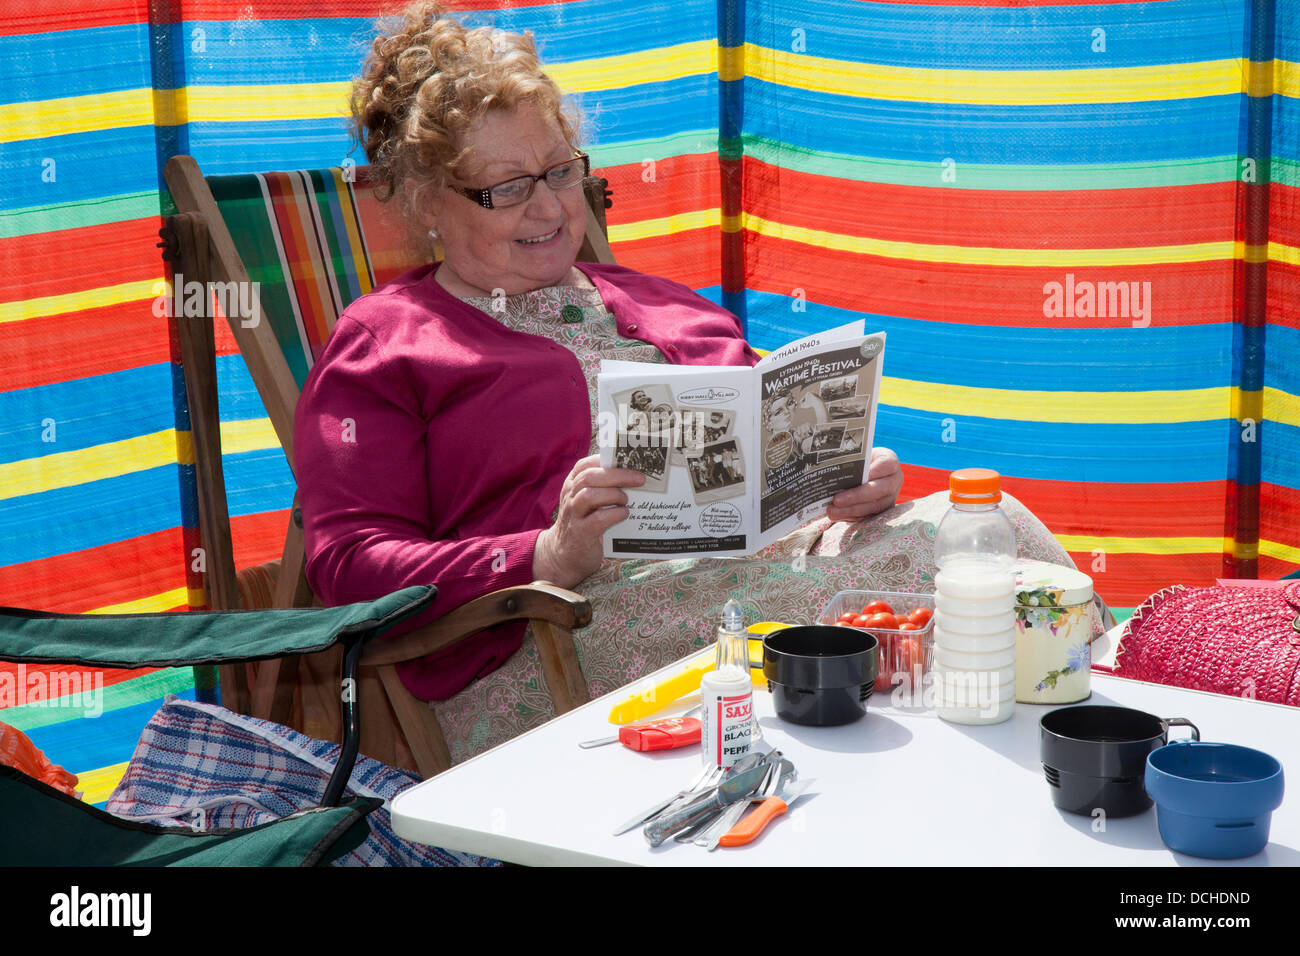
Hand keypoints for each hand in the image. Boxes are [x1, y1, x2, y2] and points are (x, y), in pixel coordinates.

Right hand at [533, 455, 644, 587]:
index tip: (628, 461)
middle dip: (618, 475)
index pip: (585, 464)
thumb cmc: (583, 523)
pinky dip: (615, 514)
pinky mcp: (581, 533)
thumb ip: (602, 487)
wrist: (564, 555)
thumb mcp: (587, 502)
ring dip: (614, 495)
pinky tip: (623, 514)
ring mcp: (574, 515)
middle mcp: (570, 496)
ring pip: (590, 495)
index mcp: (572, 485)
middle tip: (639, 479)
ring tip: (625, 501)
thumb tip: (633, 476)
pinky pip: (598, 519)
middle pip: (590, 477)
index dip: (606, 460)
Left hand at [825, 447, 902, 521]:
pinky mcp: (882, 511)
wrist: (862, 472)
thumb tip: (833, 468)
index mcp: (889, 461)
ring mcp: (890, 498)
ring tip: (832, 511)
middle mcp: (893, 480)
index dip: (875, 470)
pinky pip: (868, 516)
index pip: (887, 464)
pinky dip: (851, 517)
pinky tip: (837, 515)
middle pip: (879, 489)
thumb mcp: (857, 456)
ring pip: (874, 507)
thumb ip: (850, 461)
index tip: (862, 475)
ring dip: (851, 510)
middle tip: (836, 500)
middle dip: (857, 496)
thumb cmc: (858, 461)